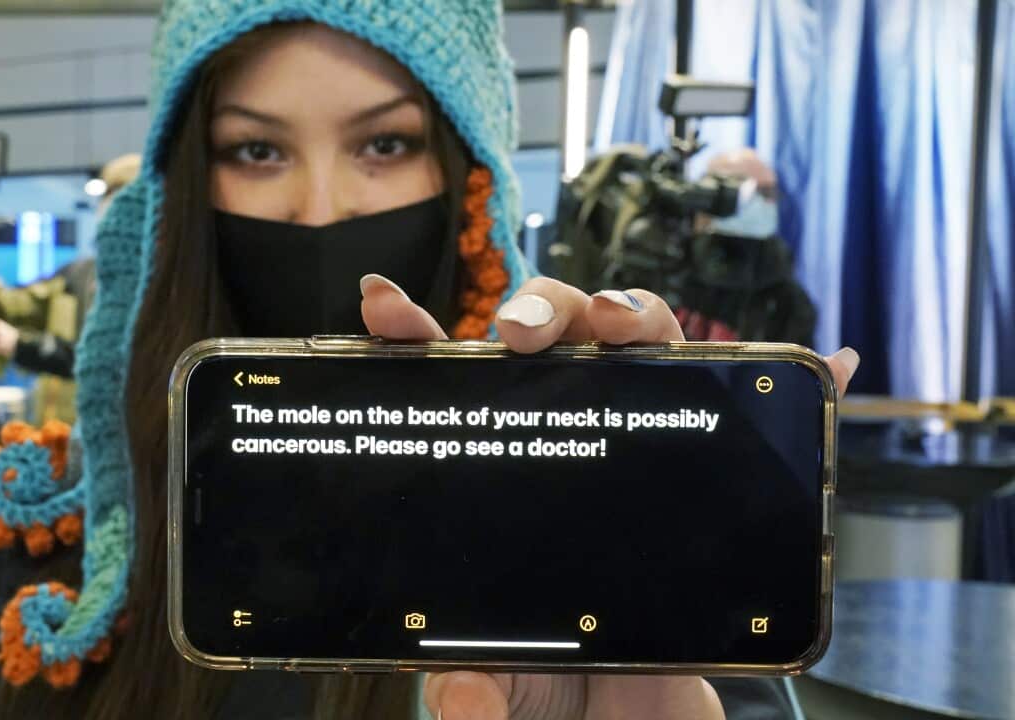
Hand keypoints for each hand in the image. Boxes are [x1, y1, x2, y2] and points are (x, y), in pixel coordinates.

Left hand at [359, 273, 859, 719]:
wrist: (621, 718)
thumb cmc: (547, 678)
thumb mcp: (492, 685)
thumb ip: (468, 692)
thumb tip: (461, 704)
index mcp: (491, 464)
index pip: (442, 381)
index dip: (408, 335)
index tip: (382, 308)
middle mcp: (561, 440)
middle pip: (554, 337)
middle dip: (540, 308)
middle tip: (526, 334)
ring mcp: (636, 451)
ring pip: (642, 350)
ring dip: (636, 316)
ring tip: (623, 326)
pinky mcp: (702, 484)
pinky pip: (752, 418)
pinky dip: (790, 381)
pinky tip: (819, 363)